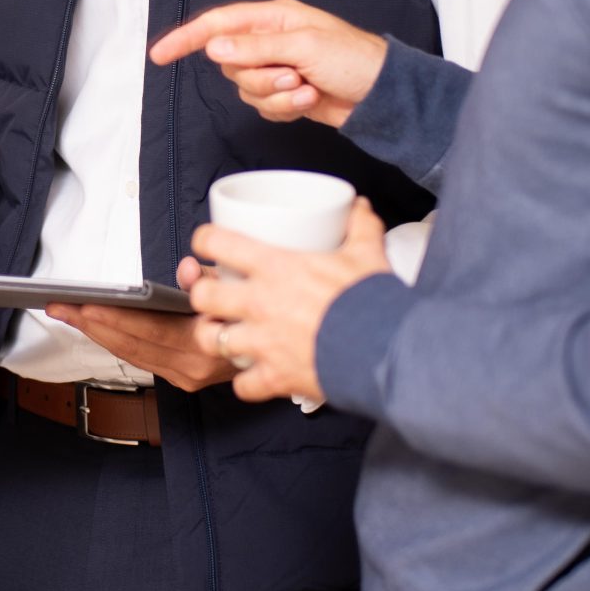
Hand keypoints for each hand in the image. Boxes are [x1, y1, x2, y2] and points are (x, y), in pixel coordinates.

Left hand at [46, 257, 238, 391]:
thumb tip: (185, 271)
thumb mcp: (240, 285)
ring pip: (131, 355)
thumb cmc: (255, 309)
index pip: (151, 331)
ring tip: (67, 312)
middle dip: (92, 324)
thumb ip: (209, 279)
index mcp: (208, 343)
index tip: (86, 304)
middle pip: (132, 345)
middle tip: (60, 305)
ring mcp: (188, 377)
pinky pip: (140, 359)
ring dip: (96, 333)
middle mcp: (195, 367)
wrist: (282, 348)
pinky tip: (93, 326)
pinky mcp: (183, 379)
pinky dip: (114, 341)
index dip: (115, 318)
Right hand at [149, 0, 386, 126]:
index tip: (160, 55)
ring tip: (306, 87)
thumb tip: (214, 48)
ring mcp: (276, 68)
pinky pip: (263, 107)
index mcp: (272, 18)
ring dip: (275, 94)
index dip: (185, 38)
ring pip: (245, 89)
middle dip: (257, 76)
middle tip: (290, 74)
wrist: (383, 96)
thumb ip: (256, 48)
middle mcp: (270, 41)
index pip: (217, 24)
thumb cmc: (354, 59)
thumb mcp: (304, 47)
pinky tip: (309, 99)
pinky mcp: (285, 94)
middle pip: (230, 63)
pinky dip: (284, 107)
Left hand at [187, 201, 390, 404]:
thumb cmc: (371, 299)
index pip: (218, 242)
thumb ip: (360, 226)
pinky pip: (242, 385)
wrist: (386, 350)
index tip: (208, 243)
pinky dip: (246, 382)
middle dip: (203, 294)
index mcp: (275, 267)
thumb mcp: (367, 253)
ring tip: (224, 334)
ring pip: (211, 340)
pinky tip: (254, 375)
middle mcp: (260, 303)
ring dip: (215, 337)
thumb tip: (359, 205)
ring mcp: (263, 342)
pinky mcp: (275, 376)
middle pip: (203, 295)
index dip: (206, 240)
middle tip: (214, 294)